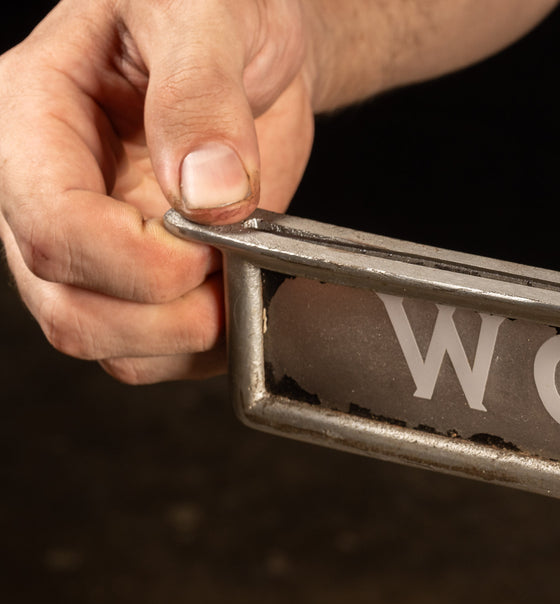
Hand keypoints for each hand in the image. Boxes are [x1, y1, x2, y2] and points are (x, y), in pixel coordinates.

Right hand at [0, 0, 314, 382]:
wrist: (259, 35)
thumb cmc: (219, 5)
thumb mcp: (209, 14)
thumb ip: (202, 95)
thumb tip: (207, 190)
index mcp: (35, 111)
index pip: (52, 223)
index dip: (135, 258)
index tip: (210, 242)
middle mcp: (47, 185)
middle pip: (66, 304)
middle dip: (160, 316)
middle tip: (235, 275)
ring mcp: (91, 238)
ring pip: (101, 340)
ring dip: (180, 340)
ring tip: (242, 282)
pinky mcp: (137, 273)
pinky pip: (147, 348)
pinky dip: (200, 348)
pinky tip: (240, 299)